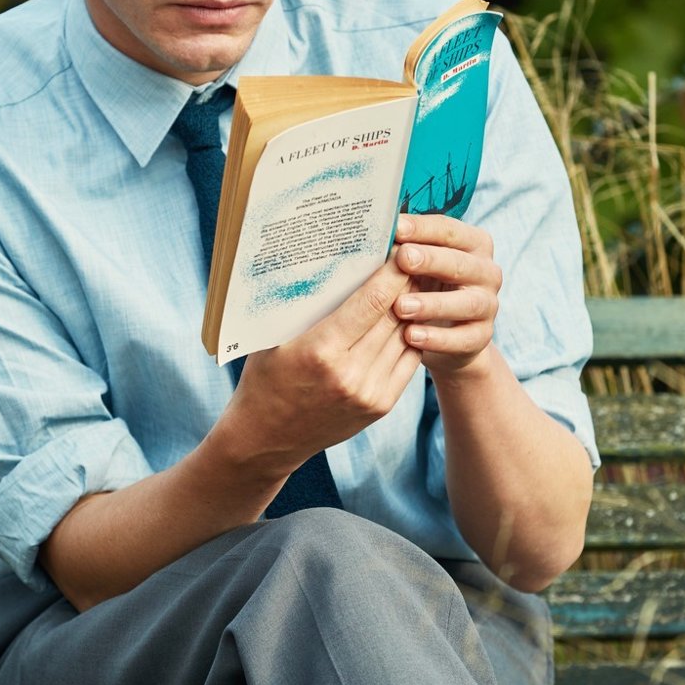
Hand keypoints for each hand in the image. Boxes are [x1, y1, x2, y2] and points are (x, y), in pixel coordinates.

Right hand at [221, 258, 424, 478]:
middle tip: (418, 253)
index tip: (401, 246)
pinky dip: (413, 334)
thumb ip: (307, 303)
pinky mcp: (381, 406)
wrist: (267, 438)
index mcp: (321, 351)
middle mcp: (351, 374)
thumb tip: (338, 259)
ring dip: (417, 306)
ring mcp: (370, 394)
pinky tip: (412, 314)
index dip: (392, 271)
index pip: (372, 301)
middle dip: (409, 282)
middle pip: (395, 315)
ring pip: (407, 336)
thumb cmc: (265, 377)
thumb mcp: (274, 336)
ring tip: (419, 278)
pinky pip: (408, 360)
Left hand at [390, 213, 500, 375]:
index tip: (396, 228)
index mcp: (473, 244)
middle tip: (403, 259)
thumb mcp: (417, 264)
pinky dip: (437, 339)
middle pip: (460, 263)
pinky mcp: (482, 336)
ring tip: (401, 307)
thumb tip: (373, 235)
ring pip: (467, 303)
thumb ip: (403, 248)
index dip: (423, 228)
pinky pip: (463, 339)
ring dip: (433, 304)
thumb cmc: (425, 285)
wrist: (446, 332)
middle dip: (431, 260)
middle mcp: (487, 272)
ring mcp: (488, 305)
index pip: (449, 230)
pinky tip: (411, 336)